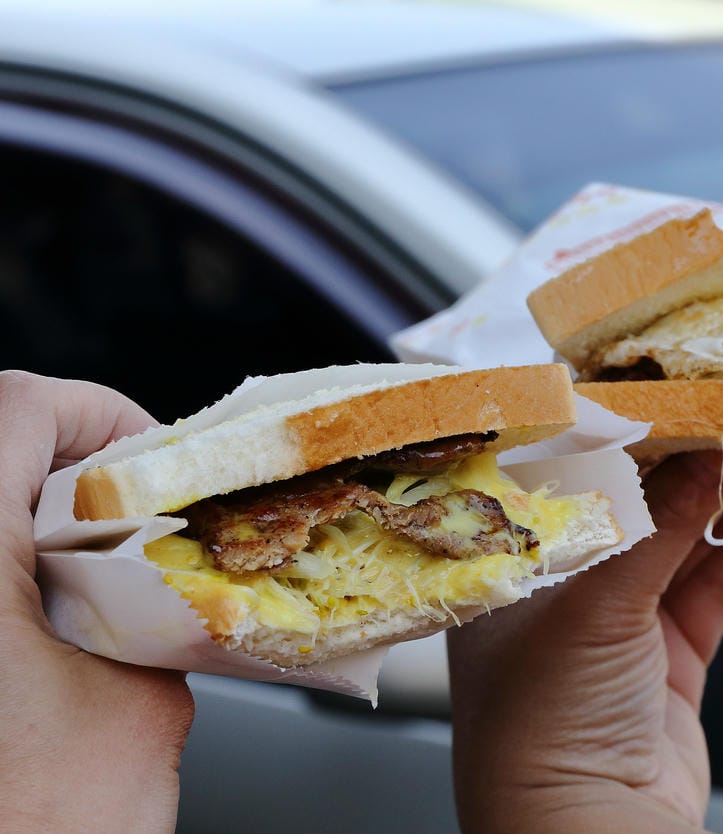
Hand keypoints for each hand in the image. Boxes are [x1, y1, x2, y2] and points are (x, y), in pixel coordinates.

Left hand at [0, 372, 193, 832]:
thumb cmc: (42, 829)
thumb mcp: (142, 699)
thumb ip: (158, 609)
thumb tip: (169, 577)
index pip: (18, 408)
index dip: (95, 411)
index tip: (145, 452)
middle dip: (64, 466)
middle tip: (127, 509)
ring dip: (30, 518)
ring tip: (92, 566)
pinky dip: (14, 572)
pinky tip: (50, 617)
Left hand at [449, 450, 722, 832]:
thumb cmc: (546, 726)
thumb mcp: (597, 603)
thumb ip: (658, 522)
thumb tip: (710, 449)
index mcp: (512, 564)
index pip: (565, 473)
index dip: (618, 428)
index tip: (669, 386)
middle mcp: (560, 587)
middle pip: (633, 501)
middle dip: (687, 457)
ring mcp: (619, 622)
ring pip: (682, 539)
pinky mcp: (670, 655)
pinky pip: (717, 586)